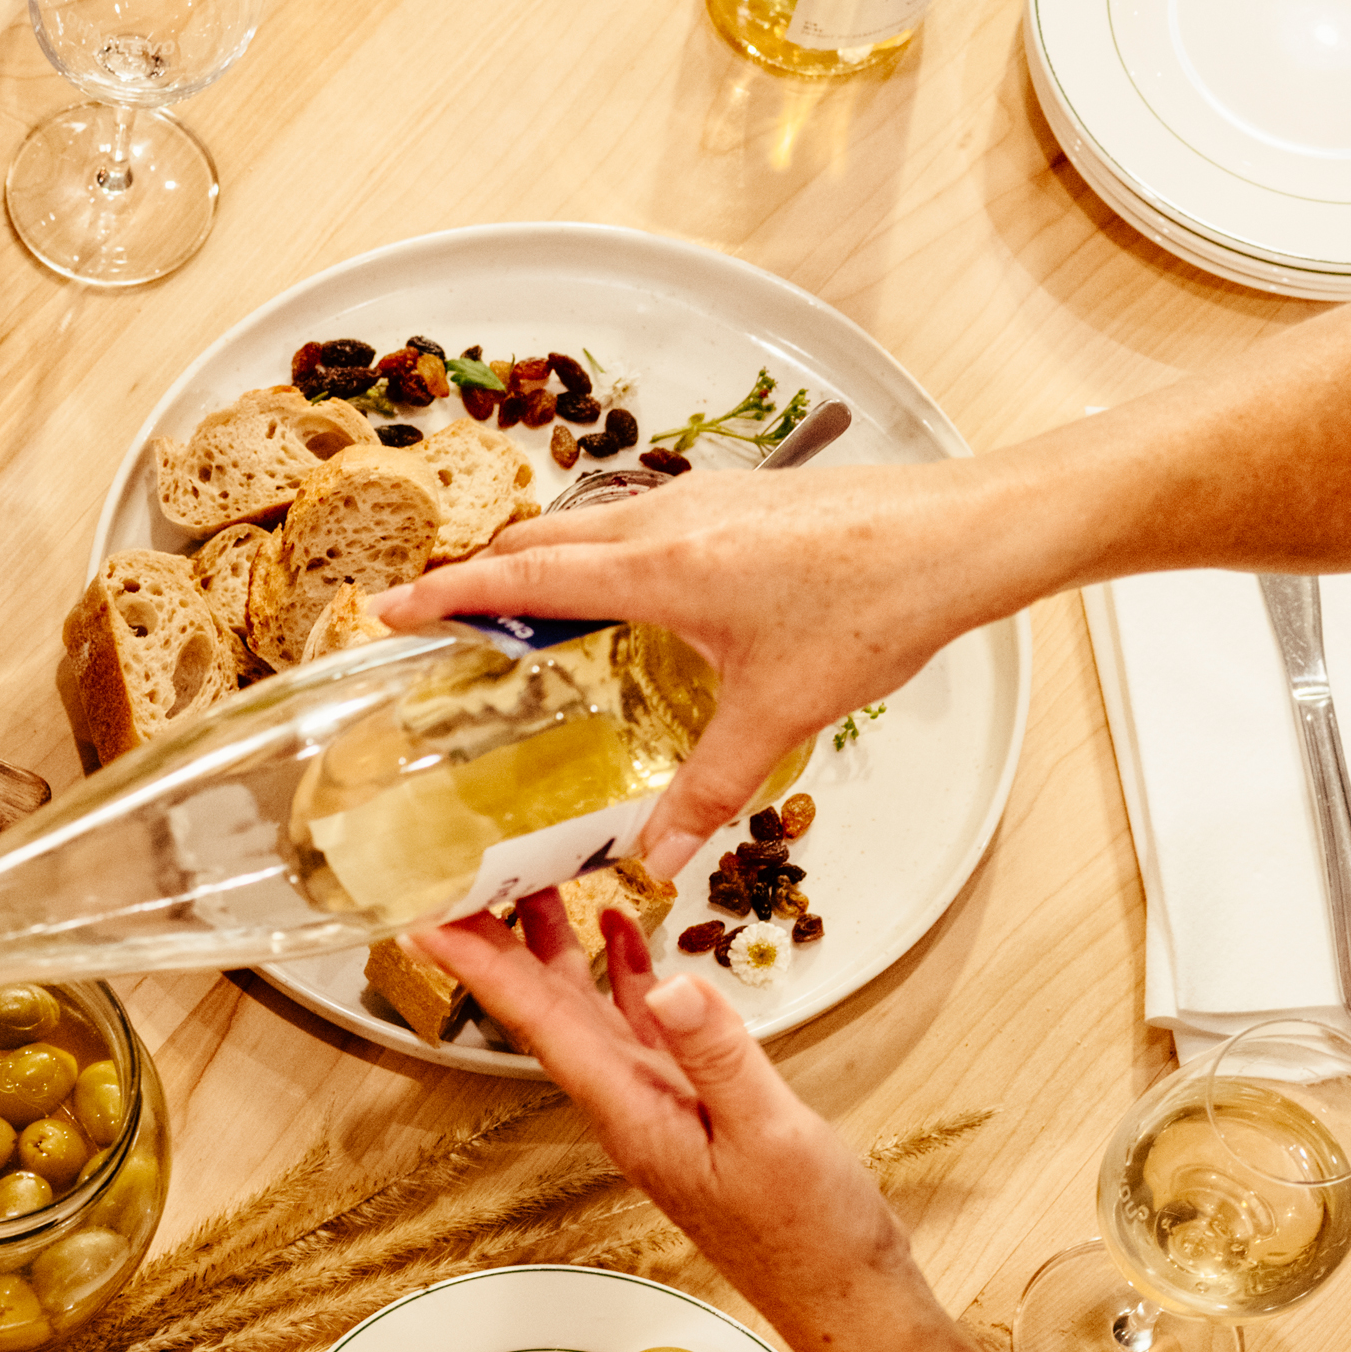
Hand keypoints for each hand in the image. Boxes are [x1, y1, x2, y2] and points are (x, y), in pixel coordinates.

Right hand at [378, 456, 961, 869]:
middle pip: (541, 540)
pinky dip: (600, 553)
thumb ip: (709, 788)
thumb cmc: (880, 603)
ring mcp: (704, 499)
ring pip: (590, 524)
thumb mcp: (781, 712)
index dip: (447, 597)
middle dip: (480, 578)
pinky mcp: (738, 498)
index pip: (522, 578)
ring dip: (542, 563)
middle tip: (440, 623)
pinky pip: (639, 520)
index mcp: (661, 568)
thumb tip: (657, 853)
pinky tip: (624, 598)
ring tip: (519, 614)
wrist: (961, 535)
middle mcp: (669, 520)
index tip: (388, 610)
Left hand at [426, 899, 917, 1351]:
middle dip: (503, 940)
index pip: (539, 1024)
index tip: (432, 922)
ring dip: (558, 946)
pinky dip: (625, 975)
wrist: (838, 1289)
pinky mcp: (687, 1103)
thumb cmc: (808, 1230)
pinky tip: (623, 935)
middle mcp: (627, 1105)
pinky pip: (639, 1027)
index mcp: (630, 1111)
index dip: (483, 968)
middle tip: (473, 871)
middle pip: (546, 1009)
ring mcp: (654, 1103)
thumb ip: (719, 1056)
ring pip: (587, 1011)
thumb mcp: (770, 1133)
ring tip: (537, 878)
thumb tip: (667, 985)